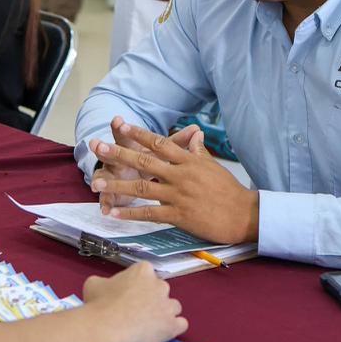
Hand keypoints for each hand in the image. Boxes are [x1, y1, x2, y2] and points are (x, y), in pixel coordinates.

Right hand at [82, 262, 187, 341]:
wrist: (104, 328)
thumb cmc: (98, 304)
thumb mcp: (94, 283)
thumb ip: (107, 282)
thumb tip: (108, 288)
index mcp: (143, 270)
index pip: (146, 275)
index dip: (137, 286)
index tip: (128, 296)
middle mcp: (160, 285)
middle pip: (161, 290)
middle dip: (152, 299)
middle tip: (137, 312)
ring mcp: (169, 306)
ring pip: (173, 307)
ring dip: (164, 314)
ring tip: (149, 325)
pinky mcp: (173, 326)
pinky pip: (181, 324)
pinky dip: (172, 328)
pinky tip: (160, 333)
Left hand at [90, 121, 259, 244]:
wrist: (244, 214)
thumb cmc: (229, 190)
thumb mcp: (213, 166)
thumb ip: (198, 151)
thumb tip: (194, 135)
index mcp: (188, 160)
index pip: (159, 143)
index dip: (139, 134)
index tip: (121, 127)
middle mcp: (180, 174)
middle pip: (144, 161)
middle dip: (118, 153)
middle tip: (97, 146)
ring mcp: (178, 194)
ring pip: (141, 188)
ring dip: (116, 185)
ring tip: (96, 183)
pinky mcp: (178, 215)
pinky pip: (149, 214)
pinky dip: (130, 213)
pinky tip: (114, 213)